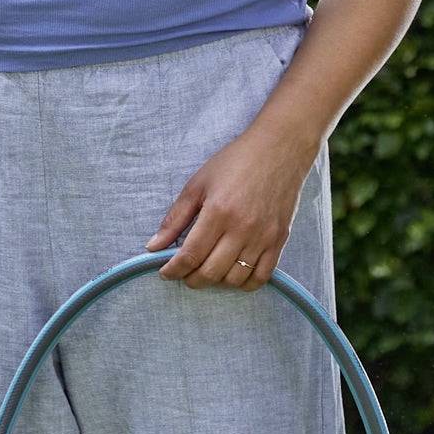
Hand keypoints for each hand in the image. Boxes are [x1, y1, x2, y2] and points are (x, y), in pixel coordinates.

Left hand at [146, 125, 315, 290]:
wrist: (280, 150)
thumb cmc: (235, 162)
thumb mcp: (197, 185)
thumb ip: (175, 219)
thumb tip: (153, 246)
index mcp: (218, 213)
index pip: (190, 256)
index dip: (173, 270)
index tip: (165, 272)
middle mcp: (243, 229)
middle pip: (211, 272)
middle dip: (190, 279)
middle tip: (183, 273)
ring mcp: (264, 237)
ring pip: (235, 278)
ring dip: (216, 282)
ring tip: (206, 270)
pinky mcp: (280, 240)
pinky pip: (262, 276)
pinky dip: (244, 283)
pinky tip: (232, 274)